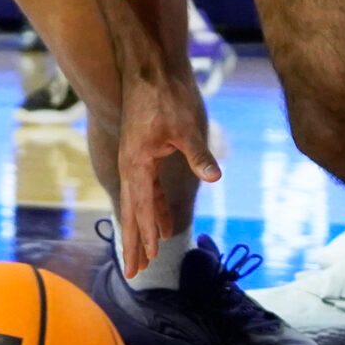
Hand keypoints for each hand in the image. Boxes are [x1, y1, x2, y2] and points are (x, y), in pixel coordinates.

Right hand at [109, 70, 221, 278]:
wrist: (147, 70)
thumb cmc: (166, 97)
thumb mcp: (186, 127)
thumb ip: (199, 155)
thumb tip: (214, 178)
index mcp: (138, 165)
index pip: (142, 209)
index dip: (144, 236)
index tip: (144, 263)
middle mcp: (131, 168)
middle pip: (132, 213)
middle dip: (134, 243)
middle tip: (132, 274)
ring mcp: (134, 162)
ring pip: (137, 204)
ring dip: (142, 230)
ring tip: (145, 257)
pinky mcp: (141, 156)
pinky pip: (146, 191)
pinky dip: (154, 210)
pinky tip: (163, 225)